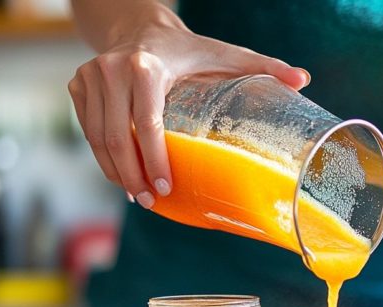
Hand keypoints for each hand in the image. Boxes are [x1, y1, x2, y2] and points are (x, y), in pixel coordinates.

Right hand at [68, 4, 309, 207]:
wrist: (139, 27)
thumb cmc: (187, 49)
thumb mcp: (223, 54)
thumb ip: (262, 65)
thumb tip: (305, 80)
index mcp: (146, 67)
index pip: (146, 123)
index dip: (155, 161)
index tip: (165, 189)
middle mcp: (111, 71)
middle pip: (118, 138)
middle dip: (133, 176)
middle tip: (150, 202)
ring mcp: (89, 78)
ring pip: (98, 139)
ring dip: (116, 173)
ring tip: (137, 196)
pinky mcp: (77, 86)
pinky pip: (88, 132)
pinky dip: (103, 159)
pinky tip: (121, 177)